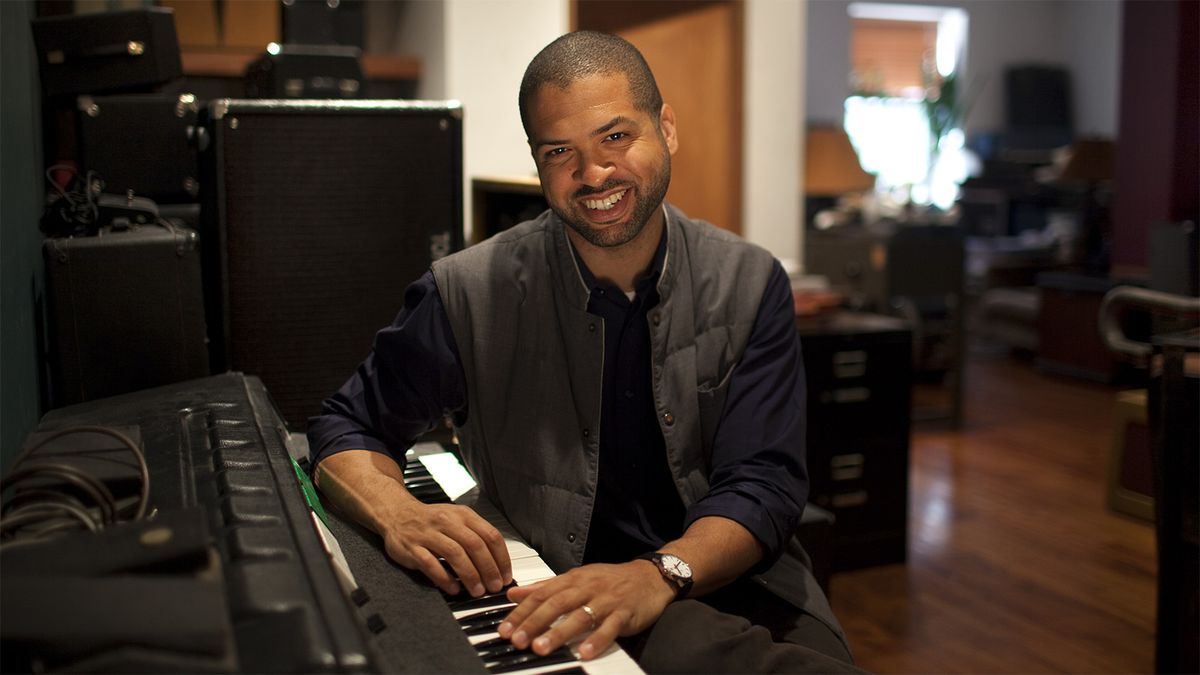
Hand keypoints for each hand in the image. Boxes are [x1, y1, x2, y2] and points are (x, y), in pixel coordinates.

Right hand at [380, 499, 511, 596]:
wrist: (396, 513)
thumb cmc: (431, 519)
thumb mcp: (457, 518)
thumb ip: (476, 535)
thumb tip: (498, 562)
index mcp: (463, 515)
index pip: (490, 535)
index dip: (501, 558)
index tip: (506, 575)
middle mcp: (447, 521)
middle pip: (474, 545)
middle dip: (488, 569)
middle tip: (494, 586)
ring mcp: (428, 534)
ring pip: (455, 554)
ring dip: (470, 575)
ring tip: (477, 591)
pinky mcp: (412, 547)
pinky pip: (431, 564)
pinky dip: (444, 578)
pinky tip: (454, 588)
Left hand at [497, 560, 673, 660]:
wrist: (650, 576)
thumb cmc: (609, 580)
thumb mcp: (576, 578)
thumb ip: (544, 587)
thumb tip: (513, 593)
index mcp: (573, 579)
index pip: (541, 594)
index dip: (521, 612)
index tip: (504, 629)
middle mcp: (587, 587)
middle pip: (556, 604)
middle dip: (534, 623)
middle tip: (517, 640)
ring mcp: (606, 600)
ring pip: (580, 616)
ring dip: (559, 633)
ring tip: (541, 648)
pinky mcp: (625, 613)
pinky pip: (610, 628)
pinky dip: (597, 640)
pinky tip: (584, 653)